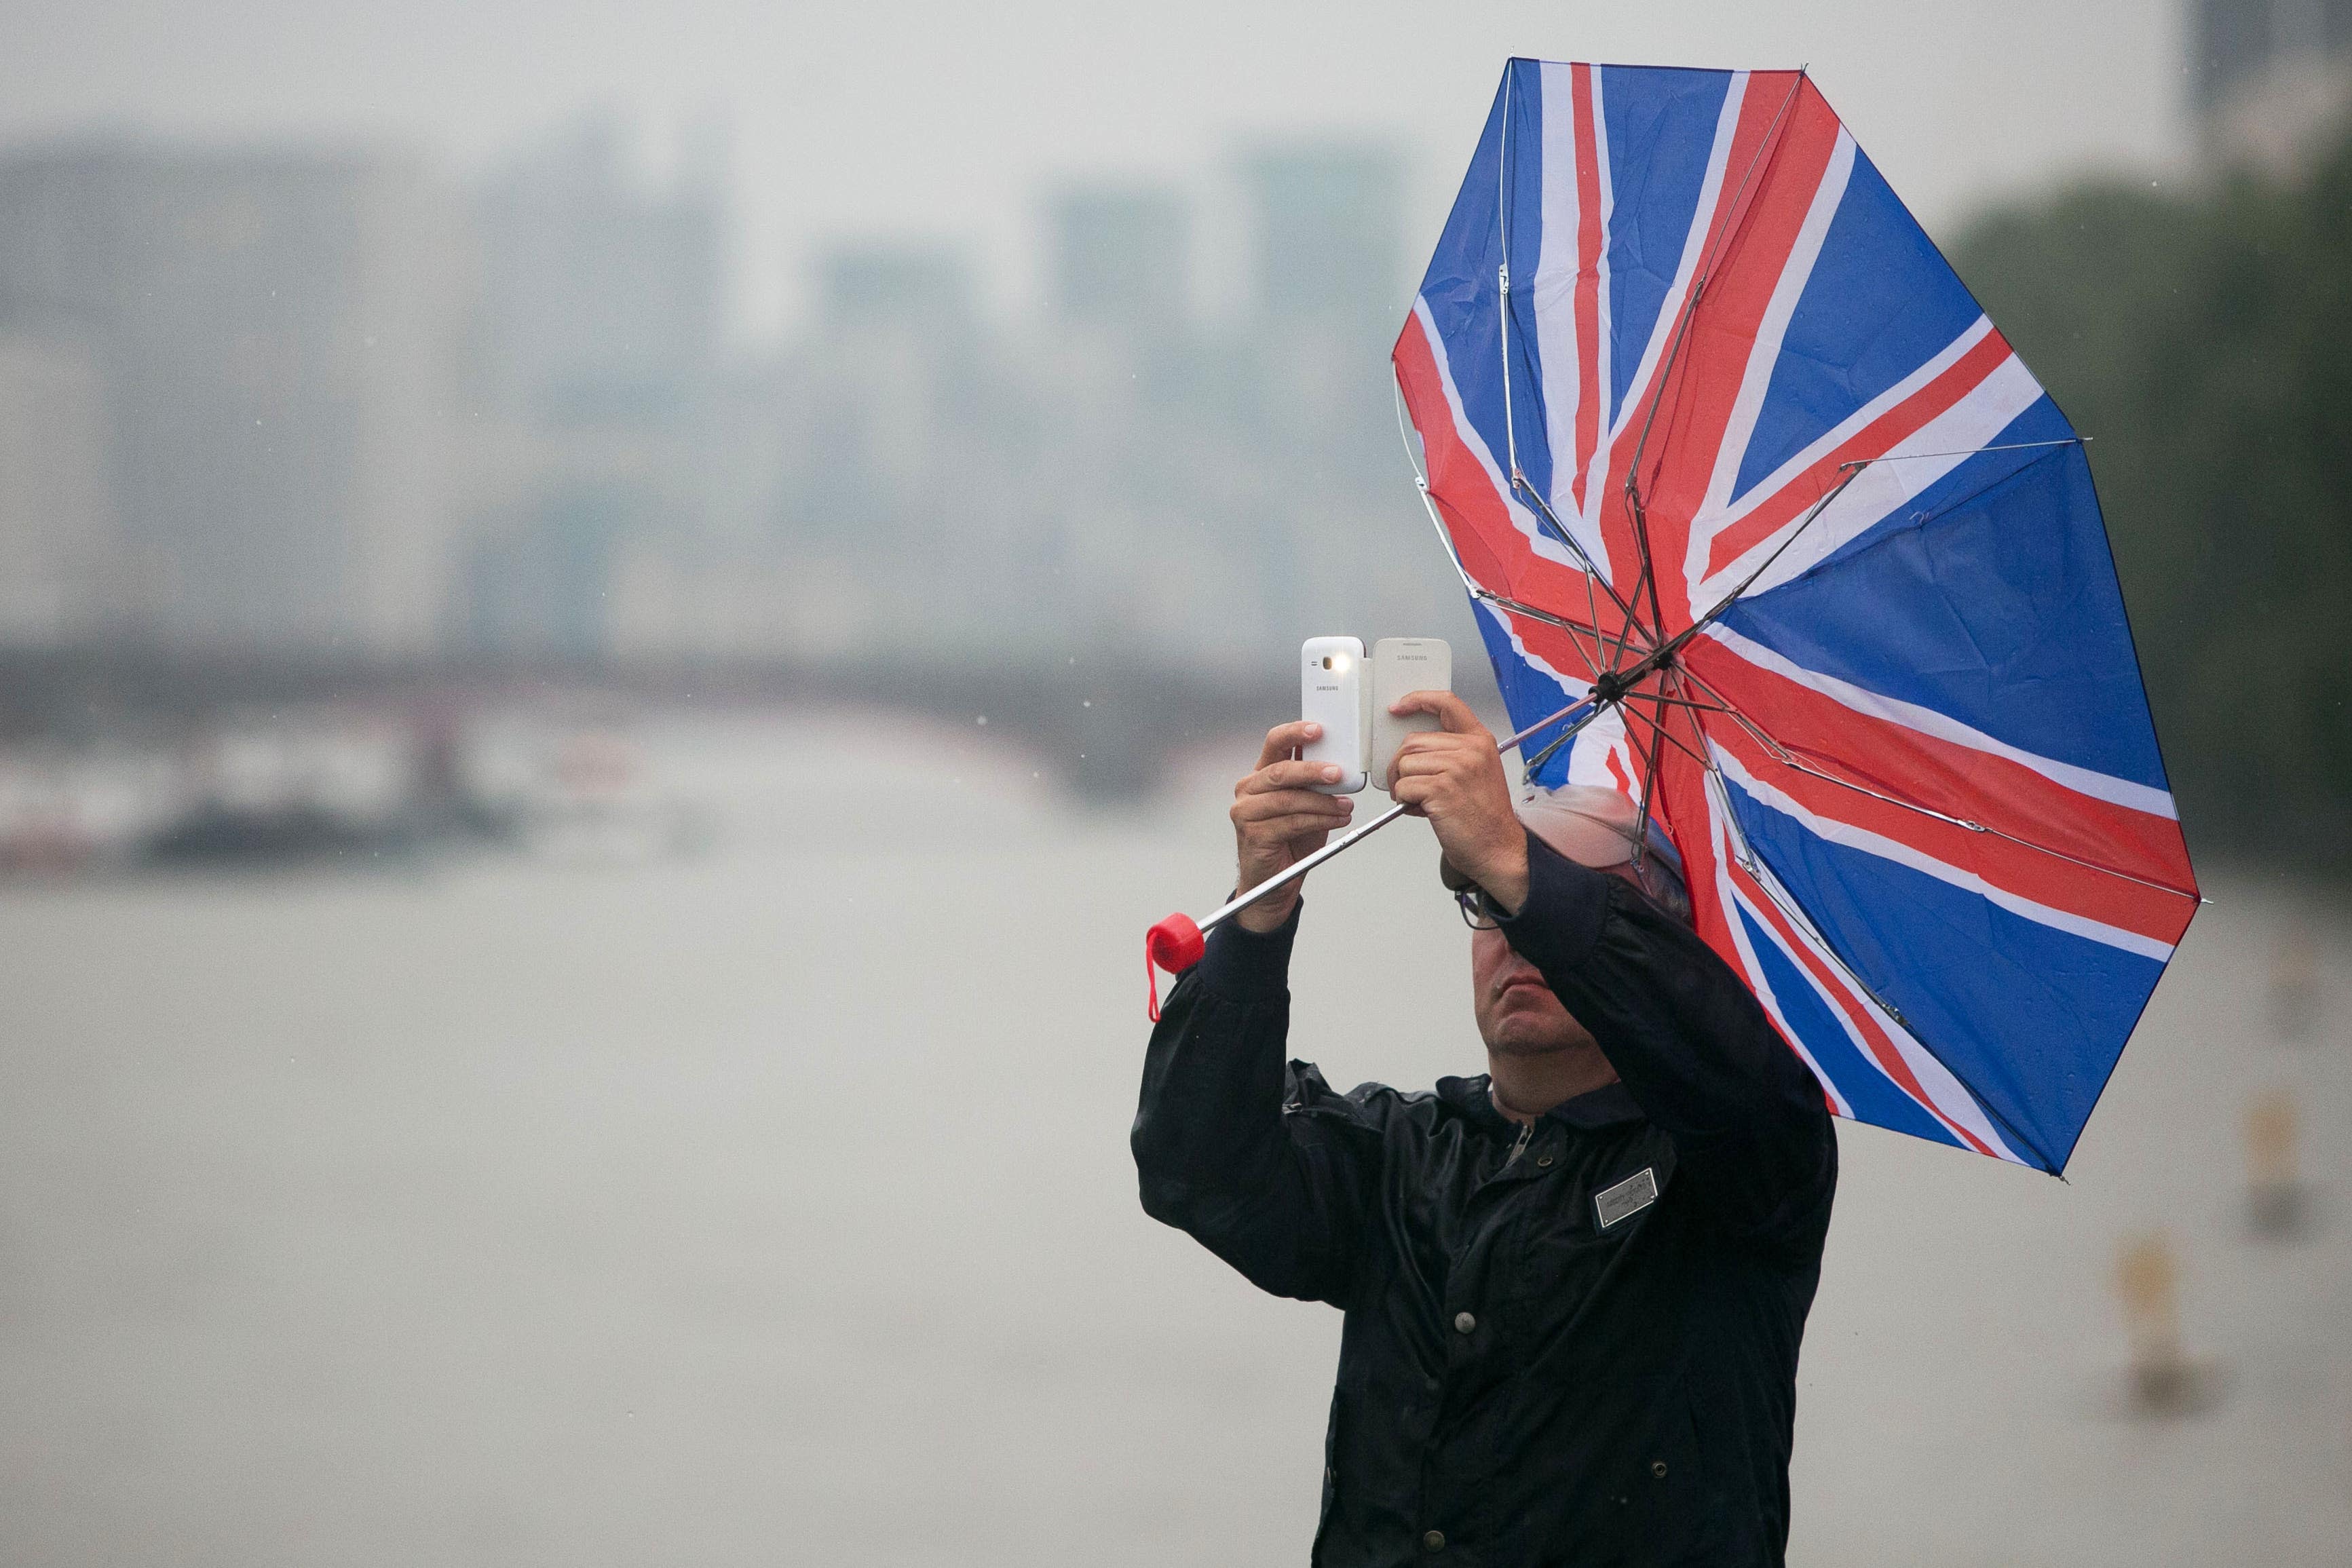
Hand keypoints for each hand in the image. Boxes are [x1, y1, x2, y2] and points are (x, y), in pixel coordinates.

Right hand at [1230, 720, 1355, 932]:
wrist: (1275, 882)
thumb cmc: (1292, 839)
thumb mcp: (1307, 804)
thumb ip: (1316, 784)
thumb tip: (1343, 763)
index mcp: (1261, 773)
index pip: (1275, 742)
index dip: (1295, 732)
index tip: (1319, 729)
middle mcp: (1248, 789)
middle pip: (1280, 771)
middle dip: (1313, 770)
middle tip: (1339, 773)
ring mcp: (1245, 811)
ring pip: (1288, 799)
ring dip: (1323, 802)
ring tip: (1346, 806)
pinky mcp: (1251, 833)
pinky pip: (1290, 822)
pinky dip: (1318, 820)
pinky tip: (1337, 820)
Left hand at [1385, 692, 1527, 914]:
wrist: (1497, 848)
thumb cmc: (1483, 816)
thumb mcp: (1477, 772)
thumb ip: (1452, 753)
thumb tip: (1411, 748)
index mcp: (1479, 740)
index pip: (1447, 704)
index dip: (1419, 699)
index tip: (1399, 707)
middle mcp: (1470, 749)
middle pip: (1413, 741)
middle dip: (1400, 765)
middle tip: (1408, 786)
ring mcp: (1456, 767)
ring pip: (1404, 763)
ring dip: (1401, 785)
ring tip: (1419, 800)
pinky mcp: (1441, 787)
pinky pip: (1403, 786)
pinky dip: (1404, 800)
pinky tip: (1421, 810)